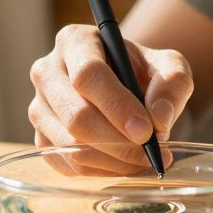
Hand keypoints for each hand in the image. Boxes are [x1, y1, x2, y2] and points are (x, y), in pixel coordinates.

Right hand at [28, 25, 193, 174]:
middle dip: (118, 142)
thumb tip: (159, 117)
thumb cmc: (144, 73)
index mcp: (74, 41)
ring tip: (145, 158)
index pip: (88, 74)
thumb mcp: (169, 66)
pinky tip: (125, 163)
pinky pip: (68, 165)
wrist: (127, 90)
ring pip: (70, 145)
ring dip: (114, 160)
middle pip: (75, 115)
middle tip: (152, 153)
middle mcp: (47, 72)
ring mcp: (39, 107)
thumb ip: (173, 83)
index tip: (146, 130)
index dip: (117, 106)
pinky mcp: (41, 139)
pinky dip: (101, 171)